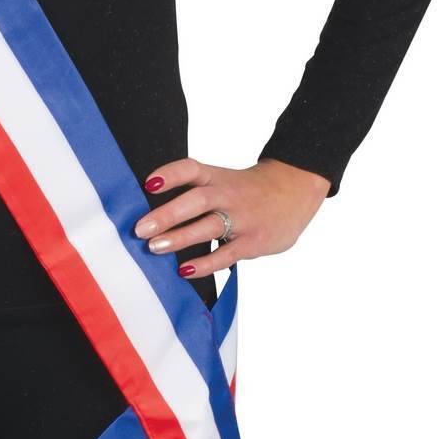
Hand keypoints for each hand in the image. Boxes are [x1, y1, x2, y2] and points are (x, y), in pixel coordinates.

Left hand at [134, 154, 331, 273]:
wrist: (297, 189)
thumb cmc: (249, 190)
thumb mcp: (225, 181)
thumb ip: (196, 192)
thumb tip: (154, 214)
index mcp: (218, 177)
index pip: (192, 169)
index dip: (170, 174)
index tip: (149, 183)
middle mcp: (229, 195)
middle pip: (197, 200)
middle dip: (167, 214)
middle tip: (141, 228)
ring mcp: (243, 219)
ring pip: (210, 227)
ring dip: (181, 238)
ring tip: (155, 247)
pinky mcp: (253, 242)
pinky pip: (226, 255)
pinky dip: (205, 264)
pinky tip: (184, 270)